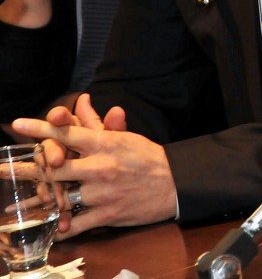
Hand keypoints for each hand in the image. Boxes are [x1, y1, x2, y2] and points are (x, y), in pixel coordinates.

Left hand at [11, 97, 174, 239]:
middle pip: (55, 167)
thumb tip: (83, 101)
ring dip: (41, 202)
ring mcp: (104, 192)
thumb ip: (98, 122)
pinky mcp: (109, 214)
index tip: (18, 124)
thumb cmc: (148, 158)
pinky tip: (51, 228)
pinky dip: (62, 228)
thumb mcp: (124, 137)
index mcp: (106, 144)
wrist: (177, 183)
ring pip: (62, 197)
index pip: (67, 132)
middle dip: (29, 169)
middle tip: (4, 169)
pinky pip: (78, 224)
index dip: (40, 127)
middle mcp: (102, 167)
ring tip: (20, 205)